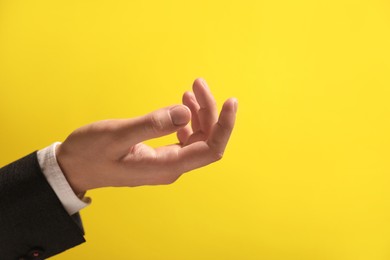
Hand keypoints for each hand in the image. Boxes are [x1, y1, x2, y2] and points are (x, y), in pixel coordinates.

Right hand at [56, 78, 237, 193]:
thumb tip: (185, 113)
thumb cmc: (91, 154)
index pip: (211, 149)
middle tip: (197, 83)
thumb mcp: (117, 136)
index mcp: (167, 166)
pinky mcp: (161, 155)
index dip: (225, 126)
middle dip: (209, 111)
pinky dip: (187, 119)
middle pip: (207, 139)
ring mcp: (168, 162)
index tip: (230, 101)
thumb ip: (152, 124)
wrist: (74, 168)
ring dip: (199, 113)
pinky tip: (182, 105)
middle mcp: (173, 167)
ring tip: (190, 90)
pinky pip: (185, 137)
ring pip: (197, 137)